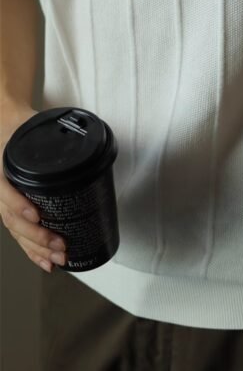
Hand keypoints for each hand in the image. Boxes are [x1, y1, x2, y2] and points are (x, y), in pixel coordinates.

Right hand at [0, 104, 67, 272]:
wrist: (7, 128)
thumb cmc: (23, 129)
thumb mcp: (33, 128)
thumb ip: (53, 137)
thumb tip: (86, 142)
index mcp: (4, 168)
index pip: (4, 190)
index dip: (17, 204)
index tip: (35, 214)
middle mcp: (1, 187)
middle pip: (13, 219)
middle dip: (36, 236)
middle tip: (60, 245)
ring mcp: (5, 201)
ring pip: (16, 231)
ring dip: (36, 248)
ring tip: (57, 259)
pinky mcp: (12, 209)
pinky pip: (19, 234)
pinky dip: (31, 251)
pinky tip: (46, 262)